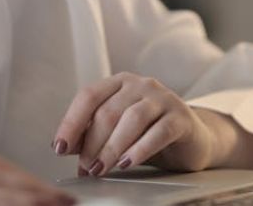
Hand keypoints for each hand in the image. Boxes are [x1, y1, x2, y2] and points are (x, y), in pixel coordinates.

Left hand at [52, 72, 228, 176]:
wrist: (192, 138)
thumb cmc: (149, 134)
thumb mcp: (117, 132)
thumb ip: (93, 134)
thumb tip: (64, 146)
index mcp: (120, 82)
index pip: (89, 96)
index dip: (71, 122)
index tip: (60, 147)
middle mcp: (141, 84)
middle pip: (108, 111)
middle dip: (92, 143)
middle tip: (85, 168)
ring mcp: (162, 98)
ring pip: (131, 119)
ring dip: (111, 148)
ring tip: (101, 169)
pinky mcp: (181, 117)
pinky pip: (158, 132)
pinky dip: (139, 149)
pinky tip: (126, 163)